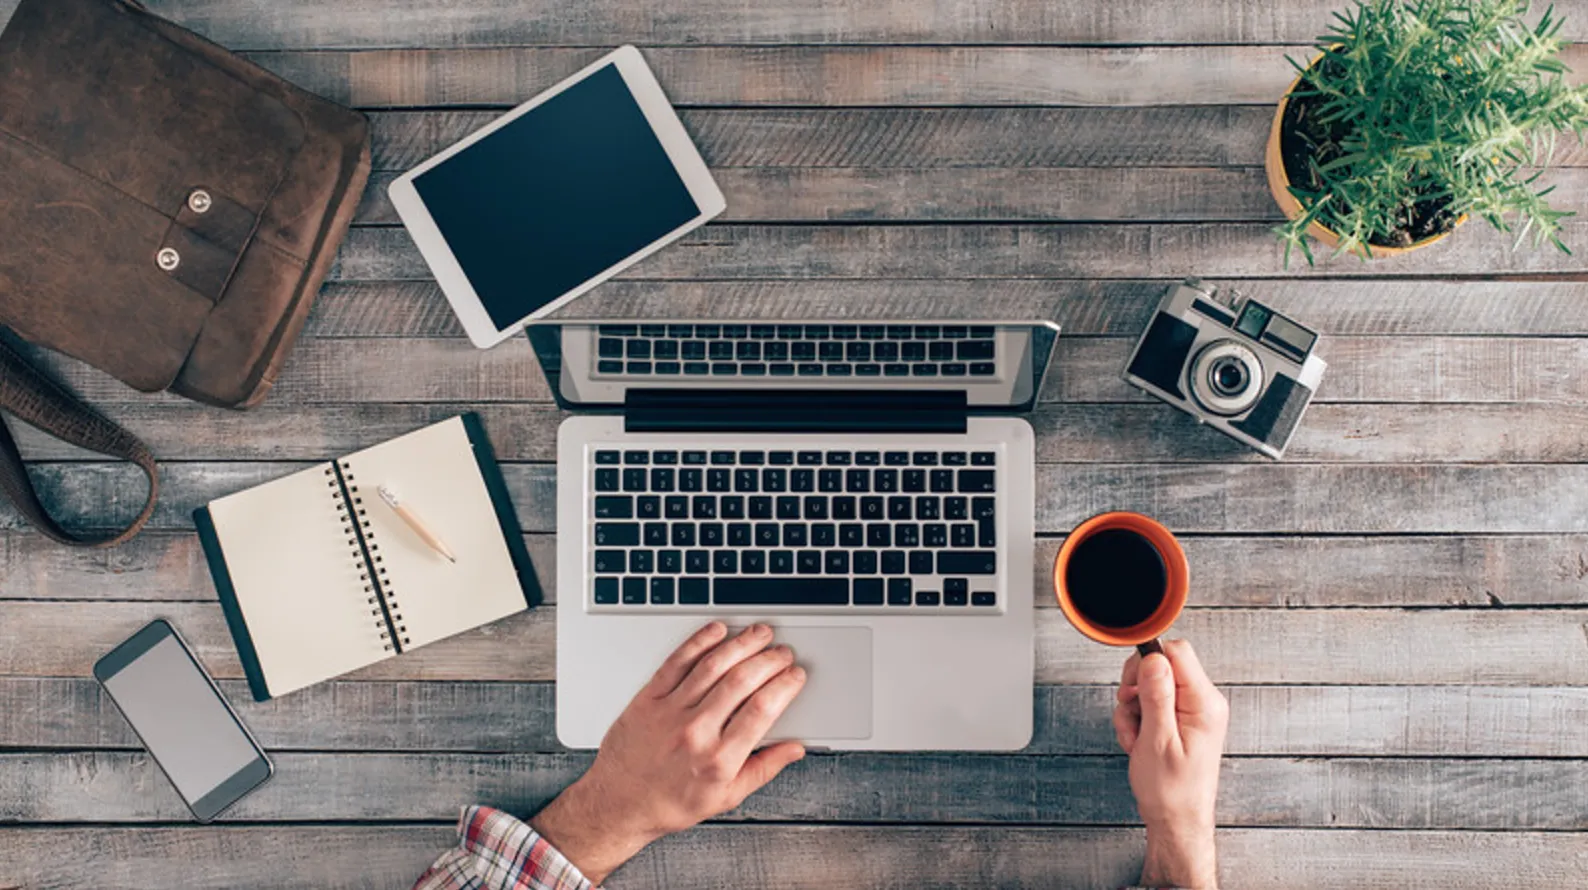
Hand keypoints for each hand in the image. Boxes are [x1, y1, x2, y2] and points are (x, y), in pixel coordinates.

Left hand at [530, 622, 806, 882]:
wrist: (619, 803)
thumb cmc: (670, 802)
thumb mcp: (726, 797)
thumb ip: (764, 769)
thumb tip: (794, 749)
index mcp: (719, 759)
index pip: (762, 710)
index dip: (785, 686)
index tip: (795, 676)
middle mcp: (695, 732)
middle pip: (742, 681)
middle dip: (769, 660)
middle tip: (782, 653)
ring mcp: (670, 712)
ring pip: (713, 665)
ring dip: (741, 643)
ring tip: (759, 634)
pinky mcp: (648, 698)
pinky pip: (677, 661)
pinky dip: (699, 641)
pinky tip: (716, 631)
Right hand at [1113, 640, 1228, 889]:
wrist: (1177, 820)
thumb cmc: (1171, 791)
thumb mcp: (1157, 740)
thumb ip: (1156, 696)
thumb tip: (1152, 658)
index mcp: (1204, 704)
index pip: (1176, 653)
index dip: (1147, 663)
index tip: (1132, 687)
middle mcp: (1203, 703)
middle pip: (1161, 666)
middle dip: (1136, 688)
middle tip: (1130, 713)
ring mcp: (1193, 712)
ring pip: (1151, 686)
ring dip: (1133, 709)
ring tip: (1135, 738)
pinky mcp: (1182, 721)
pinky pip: (1153, 704)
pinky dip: (1138, 720)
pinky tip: (1138, 742)